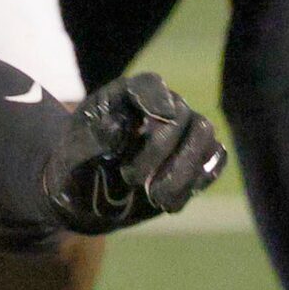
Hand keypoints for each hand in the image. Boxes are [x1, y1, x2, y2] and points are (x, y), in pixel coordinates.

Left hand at [40, 74, 224, 232]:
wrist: (86, 195)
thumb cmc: (76, 166)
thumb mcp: (73, 153)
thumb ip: (92, 138)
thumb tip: (118, 127)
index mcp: (124, 96)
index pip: (149, 86)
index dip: (156, 101)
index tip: (159, 119)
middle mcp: (158, 107)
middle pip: (182, 115)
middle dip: (161, 150)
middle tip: (131, 179)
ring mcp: (181, 131)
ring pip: (205, 136)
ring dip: (184, 170)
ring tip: (156, 198)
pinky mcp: (195, 156)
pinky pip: (214, 160)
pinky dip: (195, 182)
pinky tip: (169, 203)